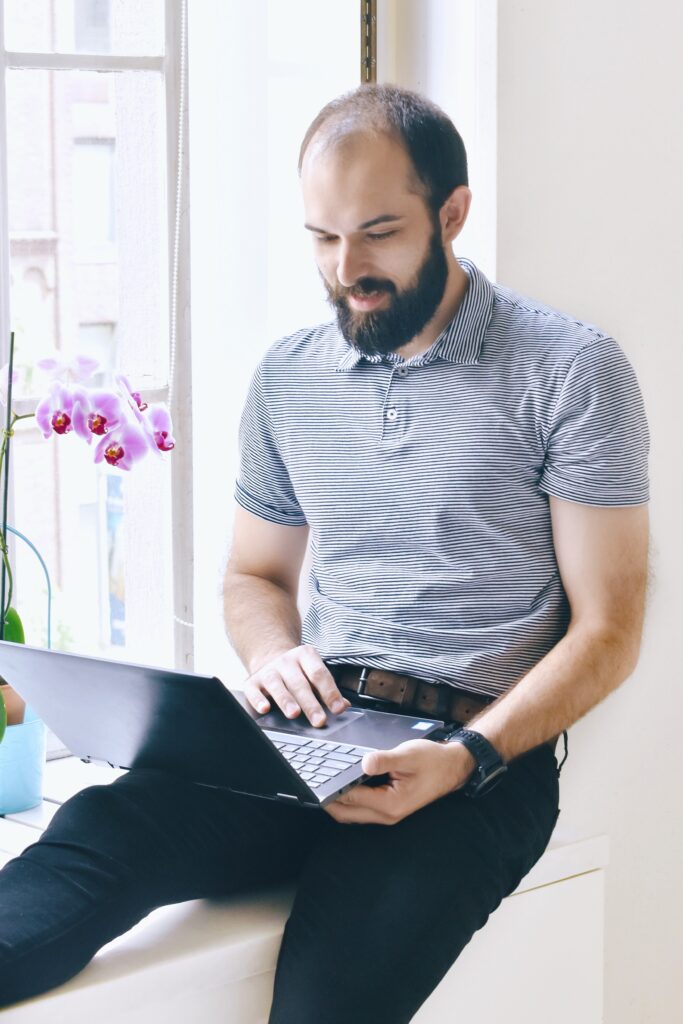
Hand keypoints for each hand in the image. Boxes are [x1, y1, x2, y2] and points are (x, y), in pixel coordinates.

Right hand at [243, 644, 351, 726]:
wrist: (269, 657)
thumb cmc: (297, 672)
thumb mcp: (314, 674)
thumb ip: (328, 690)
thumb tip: (344, 705)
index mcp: (306, 656)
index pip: (319, 674)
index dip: (330, 692)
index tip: (338, 708)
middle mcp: (286, 661)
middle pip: (300, 683)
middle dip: (310, 703)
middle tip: (319, 720)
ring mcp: (268, 670)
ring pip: (277, 685)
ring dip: (286, 700)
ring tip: (294, 714)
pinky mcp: (252, 681)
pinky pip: (254, 691)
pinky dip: (258, 700)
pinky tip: (265, 709)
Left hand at [325, 739, 475, 824]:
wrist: (453, 767)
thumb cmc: (433, 761)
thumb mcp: (408, 755)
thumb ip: (384, 760)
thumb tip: (363, 763)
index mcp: (390, 804)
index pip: (351, 798)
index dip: (331, 790)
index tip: (316, 780)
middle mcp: (387, 814)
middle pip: (346, 812)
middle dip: (327, 800)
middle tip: (311, 783)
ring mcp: (387, 813)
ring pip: (352, 813)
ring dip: (337, 801)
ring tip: (322, 783)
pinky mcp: (388, 807)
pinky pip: (361, 807)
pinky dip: (348, 798)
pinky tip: (342, 784)